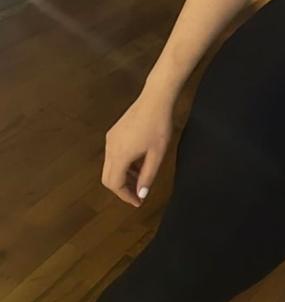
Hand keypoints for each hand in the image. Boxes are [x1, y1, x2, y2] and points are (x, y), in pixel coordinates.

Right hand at [102, 91, 174, 206]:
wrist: (155, 99)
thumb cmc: (159, 126)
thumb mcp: (157, 155)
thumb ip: (148, 176)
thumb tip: (141, 194)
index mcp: (119, 155)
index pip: (114, 184)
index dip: (125, 196)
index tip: (138, 202)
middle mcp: (110, 148)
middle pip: (108, 177)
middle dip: (122, 189)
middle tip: (138, 194)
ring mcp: (110, 139)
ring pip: (110, 166)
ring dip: (123, 176)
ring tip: (141, 179)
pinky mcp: (114, 133)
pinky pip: (114, 155)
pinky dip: (123, 164)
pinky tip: (139, 163)